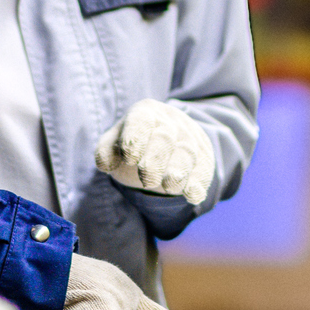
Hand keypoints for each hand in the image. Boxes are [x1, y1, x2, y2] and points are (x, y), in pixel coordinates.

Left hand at [94, 100, 213, 205]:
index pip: (142, 121)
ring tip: (170, 186)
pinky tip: (193, 195)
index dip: (136, 138)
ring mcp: (190, 139)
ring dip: (179, 171)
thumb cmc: (135, 142)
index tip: (129, 157)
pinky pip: (202, 170)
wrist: (168, 140)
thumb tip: (105, 164)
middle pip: (166, 138)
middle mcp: (171, 123)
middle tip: (147, 178)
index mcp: (146, 113)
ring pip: (187, 153)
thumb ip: (106, 151)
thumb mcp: (116, 142)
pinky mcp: (203, 159)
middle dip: (157, 159)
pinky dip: (198, 183)